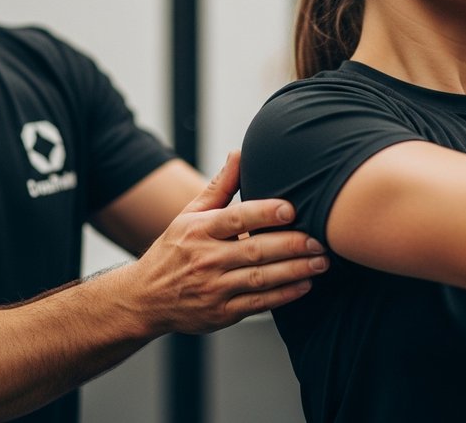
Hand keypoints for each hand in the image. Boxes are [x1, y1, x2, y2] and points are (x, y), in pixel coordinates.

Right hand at [127, 150, 327, 334]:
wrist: (145, 298)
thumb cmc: (174, 250)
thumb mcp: (189, 215)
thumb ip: (220, 187)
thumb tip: (240, 152)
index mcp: (198, 230)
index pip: (235, 218)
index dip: (264, 213)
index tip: (292, 208)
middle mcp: (205, 259)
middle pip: (254, 250)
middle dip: (291, 244)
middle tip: (320, 239)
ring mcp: (213, 288)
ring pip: (261, 278)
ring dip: (295, 270)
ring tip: (321, 262)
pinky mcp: (221, 313)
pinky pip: (258, 304)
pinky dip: (283, 295)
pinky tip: (304, 284)